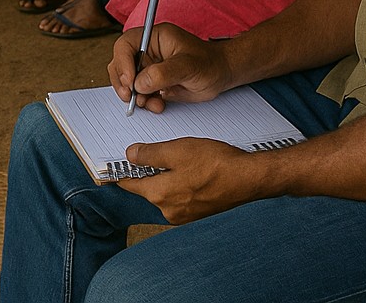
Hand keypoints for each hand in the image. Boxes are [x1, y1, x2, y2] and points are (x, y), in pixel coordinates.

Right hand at [107, 22, 230, 113]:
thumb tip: (139, 83)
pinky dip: (144, 102)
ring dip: (134, 96)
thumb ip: (163, 73)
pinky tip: (158, 104)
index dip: (122, 62)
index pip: (126, 45)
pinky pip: (139, 93)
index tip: (129, 81)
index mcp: (153, 38)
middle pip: (120, 64)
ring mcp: (148, 67)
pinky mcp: (152, 83)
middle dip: (123, 82)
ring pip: (127, 81)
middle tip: (131, 97)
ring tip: (150, 103)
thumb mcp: (189, 66)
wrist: (220, 75)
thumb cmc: (209, 63)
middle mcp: (147, 51)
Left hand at [116, 138, 255, 223]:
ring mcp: (185, 215)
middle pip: (148, 188)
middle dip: (150, 171)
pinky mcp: (198, 212)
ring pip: (165, 191)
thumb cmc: (216, 164)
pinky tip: (194, 170)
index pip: (130, 184)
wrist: (249, 178)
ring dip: (168, 176)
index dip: (122, 171)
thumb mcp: (176, 150)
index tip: (116, 165)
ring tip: (184, 159)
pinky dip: (181, 183)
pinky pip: (180, 196)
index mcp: (160, 196)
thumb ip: (149, 155)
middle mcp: (169, 211)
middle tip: (161, 152)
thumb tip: (129, 156)